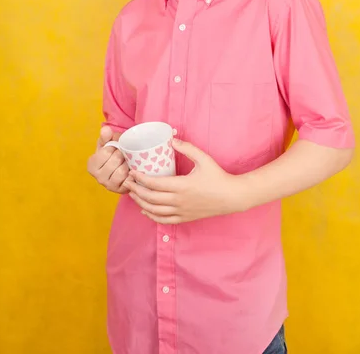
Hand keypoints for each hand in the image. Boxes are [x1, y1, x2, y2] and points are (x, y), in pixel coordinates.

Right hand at [87, 126, 129, 193]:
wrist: (121, 167)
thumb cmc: (112, 154)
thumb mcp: (107, 144)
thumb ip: (106, 136)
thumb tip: (106, 130)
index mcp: (92, 164)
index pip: (106, 152)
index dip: (115, 148)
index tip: (116, 148)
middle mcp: (98, 177)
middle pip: (115, 161)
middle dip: (122, 155)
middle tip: (124, 154)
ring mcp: (108, 185)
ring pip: (121, 172)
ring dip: (127, 164)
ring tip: (128, 162)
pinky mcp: (120, 190)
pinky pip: (128, 181)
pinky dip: (132, 174)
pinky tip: (131, 170)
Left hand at [124, 139, 248, 223]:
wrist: (232, 197)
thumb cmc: (218, 176)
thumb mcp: (204, 158)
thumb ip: (187, 148)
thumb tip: (171, 139)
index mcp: (182, 186)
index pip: (154, 184)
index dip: (140, 178)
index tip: (132, 172)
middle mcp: (179, 201)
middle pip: (150, 198)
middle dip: (135, 190)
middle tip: (127, 181)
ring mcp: (181, 211)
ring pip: (154, 211)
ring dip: (140, 203)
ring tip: (132, 194)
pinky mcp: (185, 218)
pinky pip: (163, 220)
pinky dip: (151, 216)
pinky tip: (145, 210)